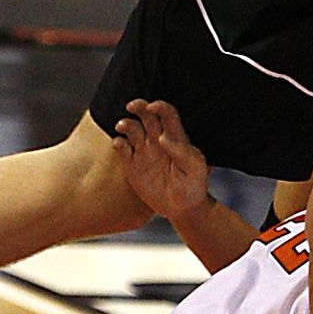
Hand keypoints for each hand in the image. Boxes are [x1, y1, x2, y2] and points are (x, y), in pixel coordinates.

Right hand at [112, 98, 209, 222]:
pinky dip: (118, 144)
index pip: (168, 115)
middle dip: (139, 107)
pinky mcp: (133, 165)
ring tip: (122, 125)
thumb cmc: (193, 185)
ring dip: (126, 124)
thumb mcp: (194, 168)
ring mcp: (144, 152)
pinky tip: (119, 144)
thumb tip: (163, 137)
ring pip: (132, 130)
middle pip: (147, 116)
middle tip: (132, 106)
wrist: (182, 208)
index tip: (153, 106)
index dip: (160, 107)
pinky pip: (123, 149)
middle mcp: (158, 140)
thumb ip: (181, 151)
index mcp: (176, 137)